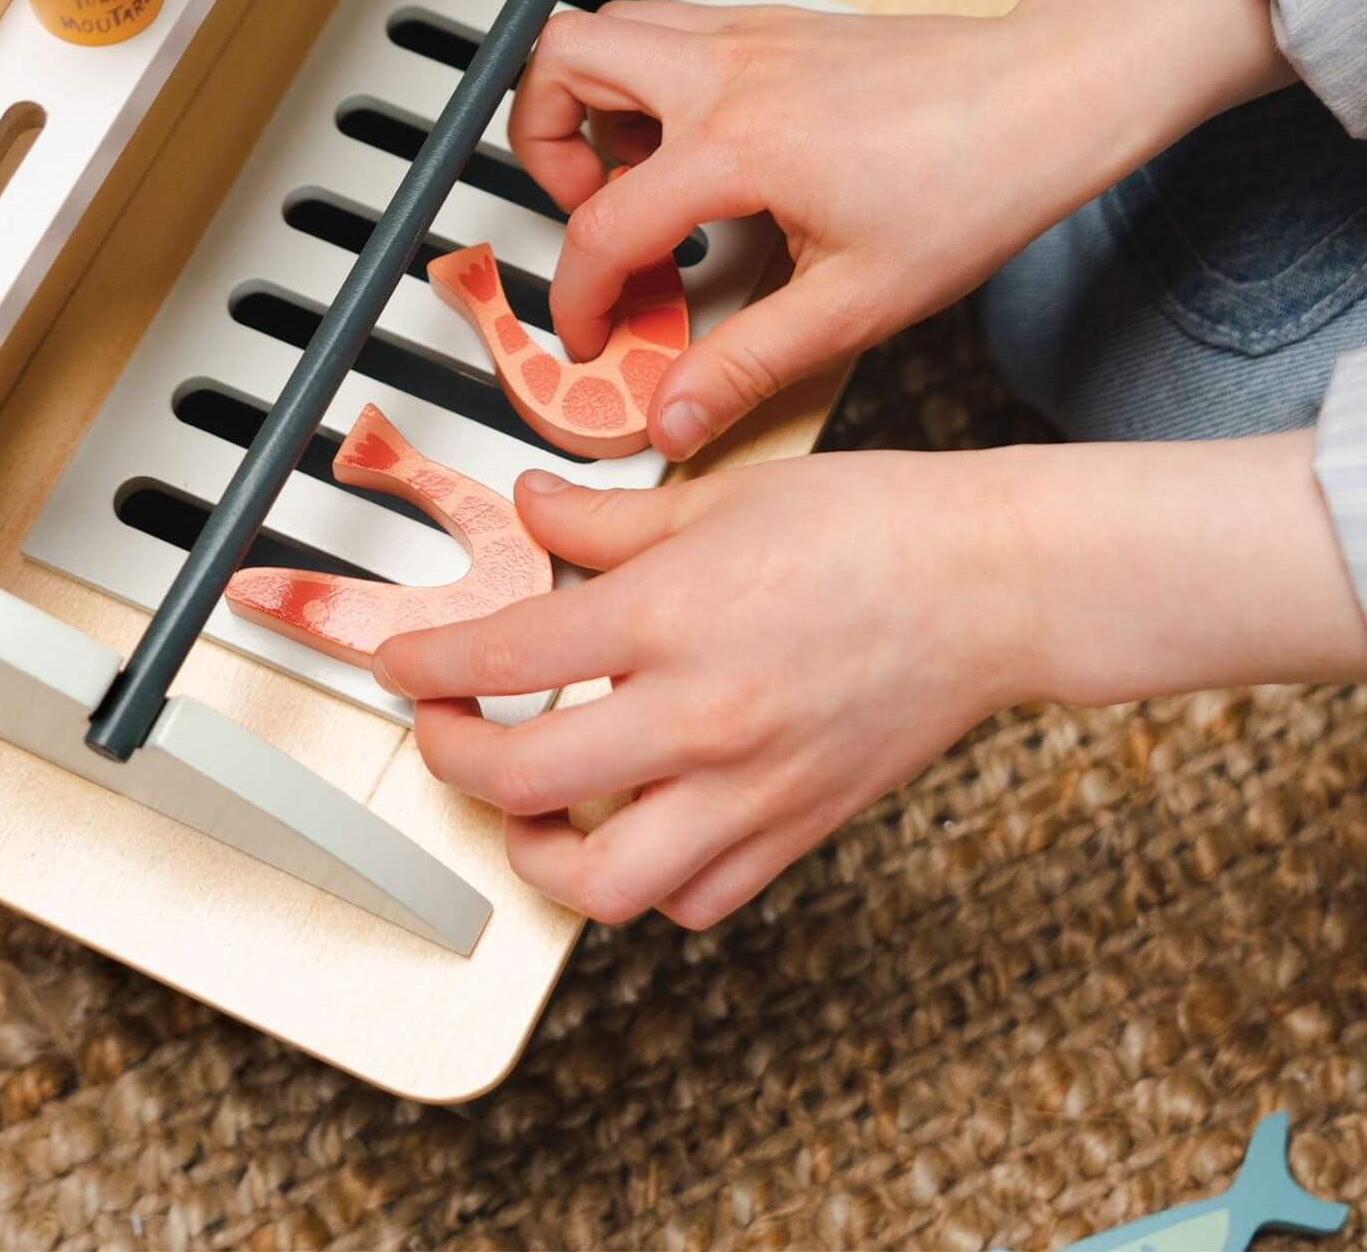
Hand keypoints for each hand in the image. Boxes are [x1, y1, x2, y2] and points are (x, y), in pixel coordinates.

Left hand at [374, 432, 1364, 928]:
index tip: (398, 663)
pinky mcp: (797, 827)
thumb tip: (531, 508)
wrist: (996, 582)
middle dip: (451, 760)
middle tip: (438, 730)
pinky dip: (647, 884)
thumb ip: (607, 520)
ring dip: (536, 855)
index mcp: (671, 617)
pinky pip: (698, 898)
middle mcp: (701, 714)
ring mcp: (750, 786)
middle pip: (525, 781)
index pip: (502, 660)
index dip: (422, 664)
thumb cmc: (877, 527)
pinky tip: (633, 833)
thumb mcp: (723, 497)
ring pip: (604, 882)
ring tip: (523, 813)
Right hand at [514, 0, 1285, 458]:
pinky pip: (666, 29)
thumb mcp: (855, 303)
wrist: (1053, 93)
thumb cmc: (977, 177)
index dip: (576, 296)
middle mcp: (726, 72)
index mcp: (735, 144)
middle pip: (559, 63)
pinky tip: (694, 147)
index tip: (593, 331)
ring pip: (605, 27)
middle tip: (584, 211)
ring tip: (629, 176)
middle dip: (539, 143)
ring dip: (587, 101)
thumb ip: (745, 364)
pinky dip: (644, 81)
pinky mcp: (772, 25)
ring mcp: (746, 36)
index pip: (601, 224)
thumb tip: (677, 418)